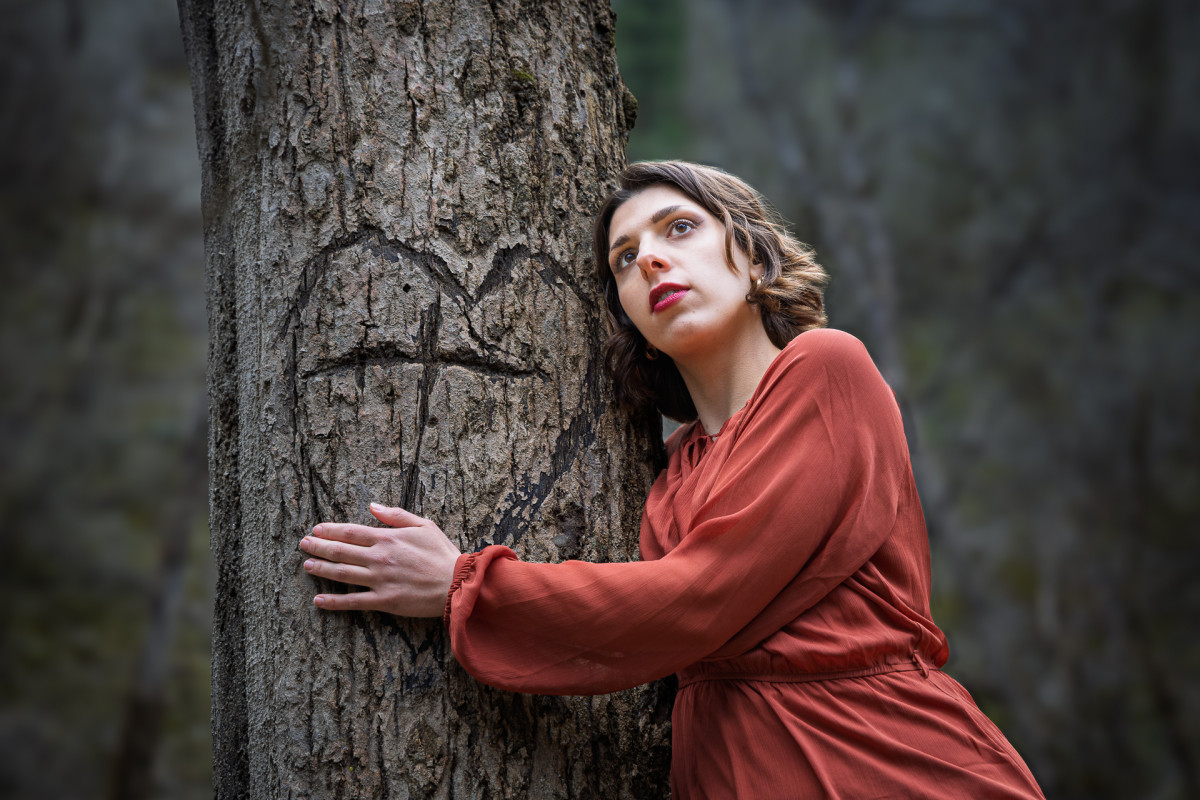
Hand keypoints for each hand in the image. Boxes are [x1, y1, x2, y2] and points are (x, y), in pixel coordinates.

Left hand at [299, 503, 460, 617]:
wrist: (457, 583)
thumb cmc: (442, 553)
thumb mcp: (423, 525)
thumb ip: (395, 515)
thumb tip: (372, 506)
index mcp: (387, 538)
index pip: (350, 532)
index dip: (330, 530)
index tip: (316, 529)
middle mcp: (379, 557)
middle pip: (341, 551)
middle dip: (319, 546)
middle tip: (303, 544)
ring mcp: (379, 580)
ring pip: (342, 573)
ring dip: (321, 568)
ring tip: (306, 565)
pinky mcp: (384, 600)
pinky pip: (354, 601)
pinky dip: (334, 601)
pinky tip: (319, 600)